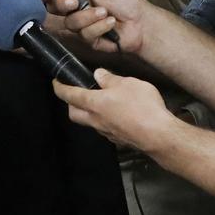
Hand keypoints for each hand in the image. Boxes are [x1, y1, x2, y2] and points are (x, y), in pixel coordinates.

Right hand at [47, 0, 149, 56]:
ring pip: (70, 22)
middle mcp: (77, 9)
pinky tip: (111, 23)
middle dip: (61, 4)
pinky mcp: (89, 40)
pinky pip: (85, 34)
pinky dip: (99, 26)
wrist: (142, 23)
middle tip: (75, 2)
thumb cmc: (128, 2)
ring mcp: (82, 25)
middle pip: (54, 8)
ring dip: (89, 16)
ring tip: (106, 12)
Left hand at [53, 68, 174, 153]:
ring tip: (101, 103)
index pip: (69, 95)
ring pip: (90, 123)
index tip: (56, 82)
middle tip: (76, 94)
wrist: (158, 135)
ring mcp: (106, 132)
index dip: (60, 88)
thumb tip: (99, 74)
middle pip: (74, 114)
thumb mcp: (127, 83)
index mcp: (94, 103)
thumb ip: (110, 79)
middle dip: (70, 104)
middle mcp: (96, 120)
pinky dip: (106, 121)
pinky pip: (105, 129)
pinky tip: (117, 116)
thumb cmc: (142, 107)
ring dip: (89, 113)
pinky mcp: (118, 140)